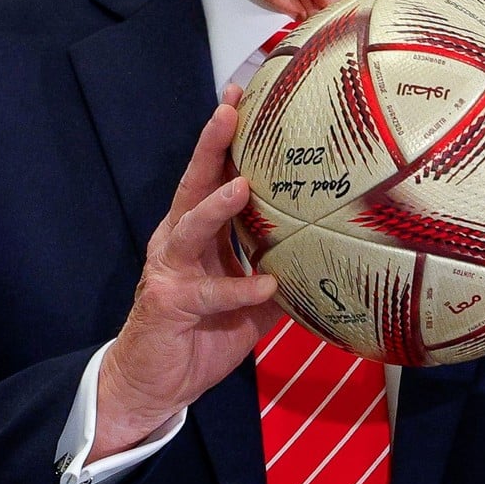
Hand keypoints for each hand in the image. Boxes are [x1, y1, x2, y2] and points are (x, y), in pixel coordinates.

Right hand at [90, 86, 281, 461]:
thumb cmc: (203, 334)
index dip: (226, 141)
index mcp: (200, 234)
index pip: (213, 178)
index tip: (242, 98)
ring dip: (216, 205)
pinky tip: (264, 285)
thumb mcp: (250, 302)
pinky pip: (208, 291)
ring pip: (190, 226)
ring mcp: (170, 269)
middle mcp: (180, 242)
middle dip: (211, 145)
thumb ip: (278, 274)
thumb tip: (326, 259)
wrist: (158, 385)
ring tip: (243, 186)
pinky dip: (237, 288)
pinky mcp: (168, 302)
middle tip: (229, 109)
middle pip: (194, 185)